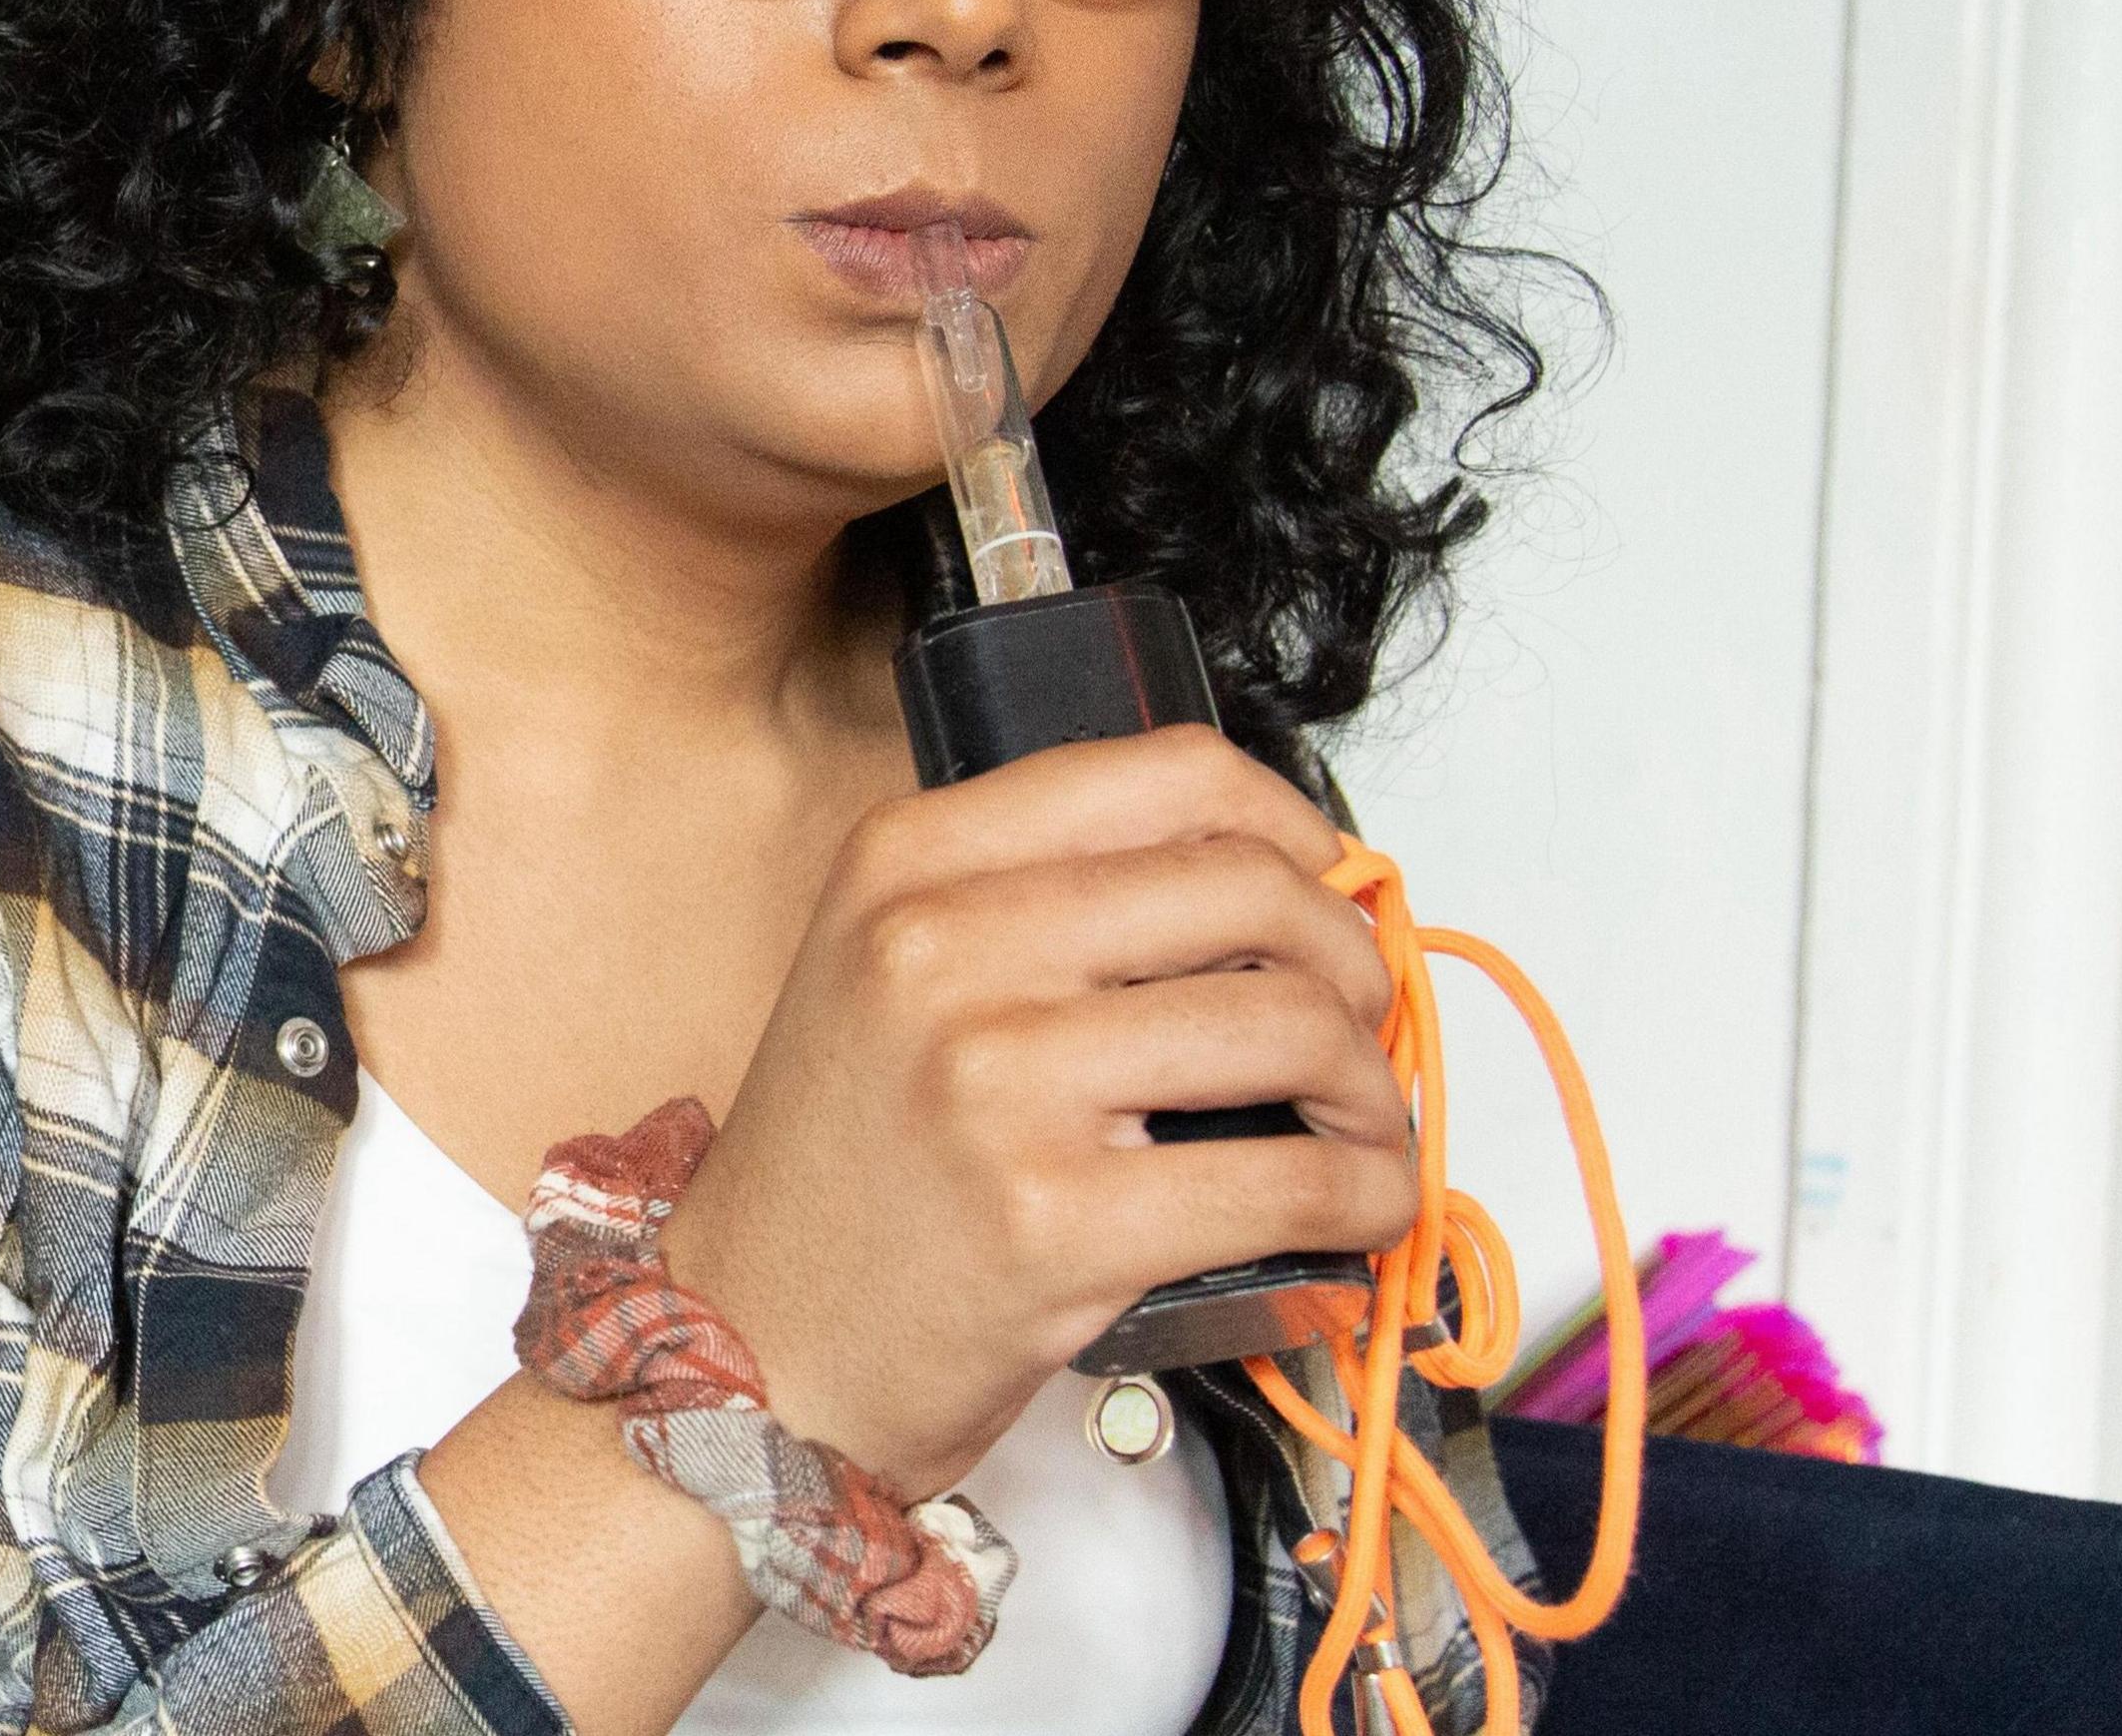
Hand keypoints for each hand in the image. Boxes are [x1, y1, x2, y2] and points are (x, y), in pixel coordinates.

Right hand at [658, 725, 1413, 1498]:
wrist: (750, 1347)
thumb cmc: (840, 1172)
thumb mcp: (884, 969)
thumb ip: (1034, 898)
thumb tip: (1268, 881)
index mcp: (906, 861)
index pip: (1168, 776)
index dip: (1289, 823)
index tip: (1325, 879)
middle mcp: (941, 948)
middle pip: (1250, 890)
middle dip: (1351, 959)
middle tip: (1360, 1018)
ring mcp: (994, 1082)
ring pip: (1291, 1026)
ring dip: (1371, 1085)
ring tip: (1359, 1126)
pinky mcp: (1055, 1219)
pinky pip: (1286, 1181)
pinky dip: (1366, 1195)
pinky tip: (1361, 1208)